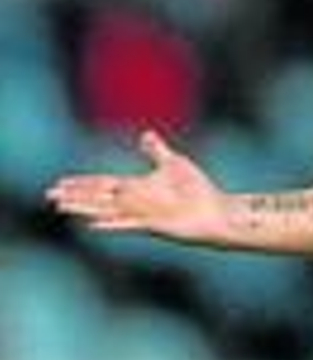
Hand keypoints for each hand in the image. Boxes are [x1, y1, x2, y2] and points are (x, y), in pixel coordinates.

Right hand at [47, 131, 229, 242]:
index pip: (103, 184)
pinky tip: (92, 224)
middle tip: (50, 195)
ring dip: (84, 207)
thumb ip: (156, 151)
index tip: (61, 182)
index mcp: (138, 188)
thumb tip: (145, 134)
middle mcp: (136, 201)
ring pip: (105, 210)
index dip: (83, 183)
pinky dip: (110, 223)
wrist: (216, 210)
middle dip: (75, 195)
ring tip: (61, 207)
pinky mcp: (152, 225)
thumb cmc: (198, 190)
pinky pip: (126, 223)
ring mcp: (143, 214)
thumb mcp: (174, 164)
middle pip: (99, 197)